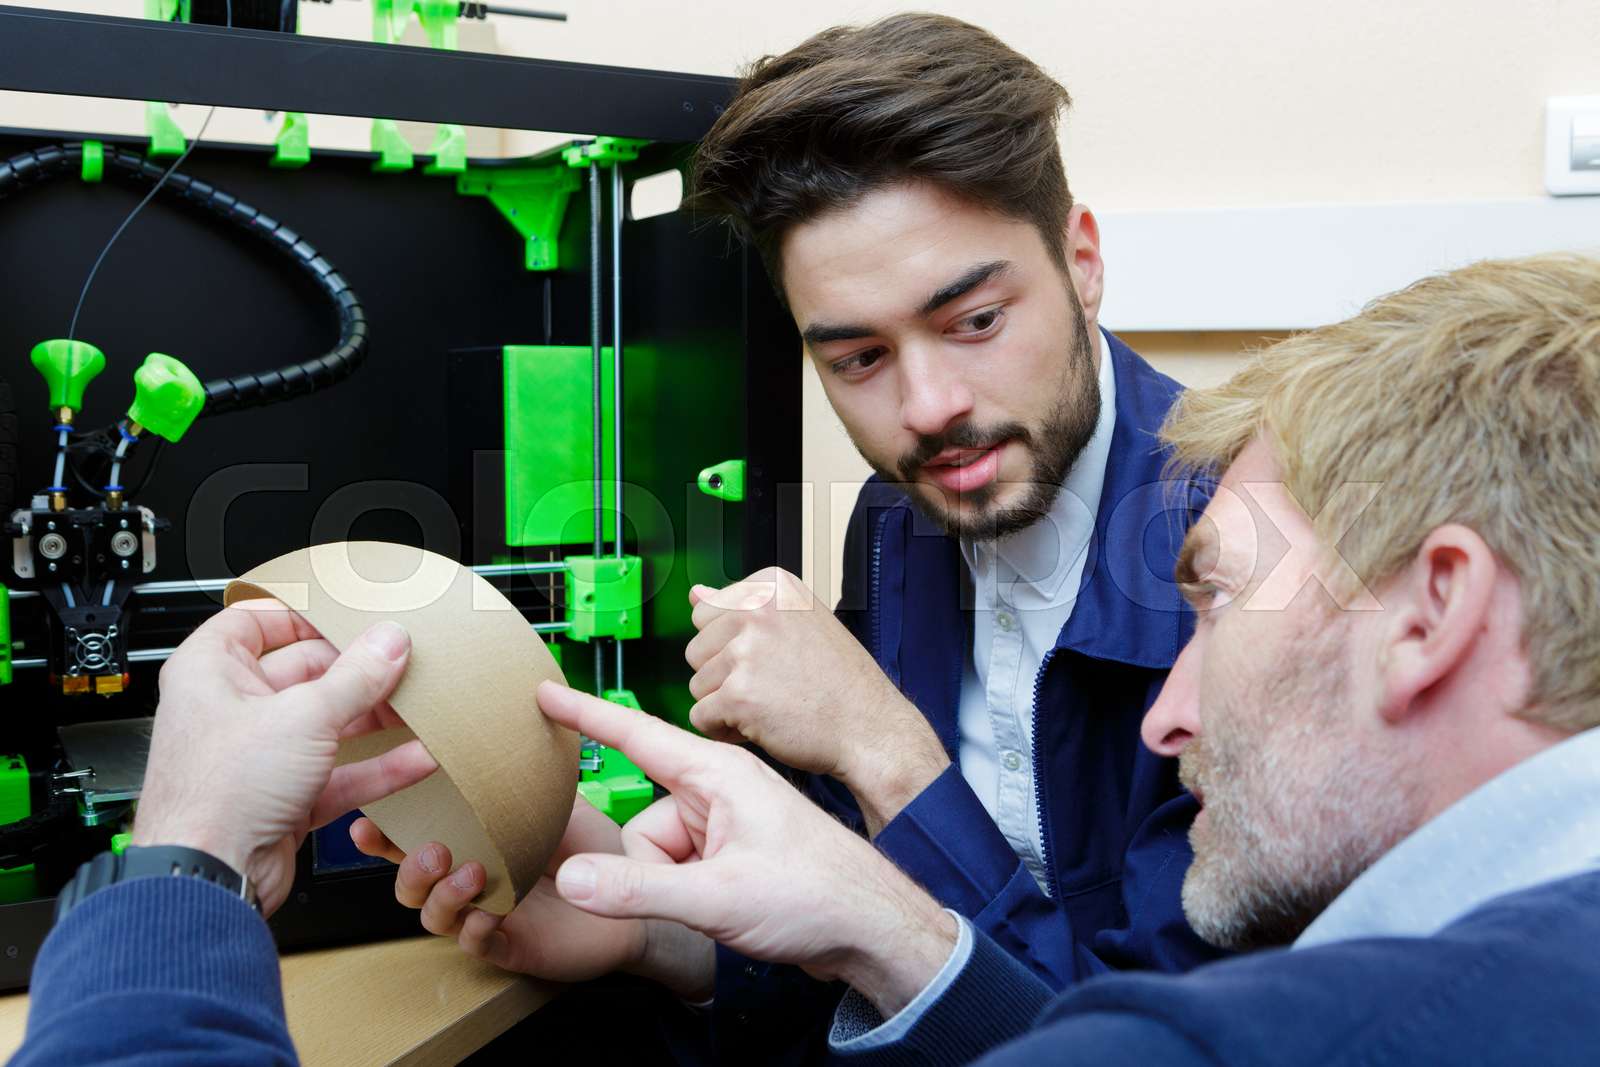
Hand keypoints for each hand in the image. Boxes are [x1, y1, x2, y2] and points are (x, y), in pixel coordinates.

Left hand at [131, 601, 436, 915]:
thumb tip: (388, 643)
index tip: (350, 614)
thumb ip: (356, 677)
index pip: (257, 622)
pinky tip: (415, 757)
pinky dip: (375, 766)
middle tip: (402, 663)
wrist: (208, 875)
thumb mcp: (303, 716)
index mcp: (211, 671)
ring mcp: (260, 756)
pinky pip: (338, 772)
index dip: (303, 614)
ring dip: (374, 719)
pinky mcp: (284, 797)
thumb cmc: (217, 794)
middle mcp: (232, 709)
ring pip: (326, 725)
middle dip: (358, 672)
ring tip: (418, 707)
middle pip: (305, 673)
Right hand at [351, 796, 713, 998]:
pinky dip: (474, 930)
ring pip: (434, 909)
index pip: (433, 807)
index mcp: (482, 831)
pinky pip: (478, 944)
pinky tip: (485, 916)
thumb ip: (537, 775)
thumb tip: (521, 714)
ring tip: (462, 868)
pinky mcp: (515, 945)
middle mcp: (476, 871)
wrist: (653, 904)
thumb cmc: (611, 848)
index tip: (384, 763)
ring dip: (437, 889)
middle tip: (387, 829)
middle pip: (414, 865)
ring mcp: (492, 911)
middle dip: (394, 848)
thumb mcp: (570, 800)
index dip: (406, 787)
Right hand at [539, 681, 957, 1018]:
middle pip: (642, 819)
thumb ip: (637, 890)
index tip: (542, 691)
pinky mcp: (731, 853)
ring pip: (656, 851)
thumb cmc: (815, 896)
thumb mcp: (718, 896)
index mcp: (718, 773)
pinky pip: (678, 868)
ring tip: (723, 904)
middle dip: (650, 866)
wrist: (873, 930)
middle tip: (699, 896)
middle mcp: (719, 789)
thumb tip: (571, 879)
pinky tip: (726, 910)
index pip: (636, 735)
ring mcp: (726, 822)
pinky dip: (688, 894)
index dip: (584, 715)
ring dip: (673, 886)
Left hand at [686, 567, 948, 834]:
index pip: (708, 612)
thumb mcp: (797, 623)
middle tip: (773, 685)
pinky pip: (701, 716)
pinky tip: (763, 726)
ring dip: (726, 703)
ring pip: (697, 683)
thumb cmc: (840, 681)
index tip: (775, 657)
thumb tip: (697, 594)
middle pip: (696, 646)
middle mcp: (757, 610)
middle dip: (724, 674)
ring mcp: (747, 651)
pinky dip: (725, 730)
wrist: (870, 727)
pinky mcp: (738, 694)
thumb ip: (745, 607)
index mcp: (772, 585)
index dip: (734, 645)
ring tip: (771, 704)